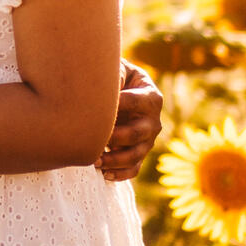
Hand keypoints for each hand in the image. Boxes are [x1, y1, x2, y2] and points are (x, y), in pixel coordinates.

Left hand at [98, 61, 162, 181]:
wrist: (120, 93)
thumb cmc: (116, 78)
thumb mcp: (119, 70)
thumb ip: (114, 74)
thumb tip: (101, 84)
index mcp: (151, 97)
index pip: (135, 102)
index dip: (118, 105)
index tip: (95, 108)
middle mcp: (153, 121)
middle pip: (136, 134)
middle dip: (114, 138)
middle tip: (93, 139)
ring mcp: (148, 140)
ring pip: (135, 155)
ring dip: (115, 161)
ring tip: (94, 161)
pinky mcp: (140, 153)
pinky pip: (133, 169)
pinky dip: (120, 174)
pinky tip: (104, 174)